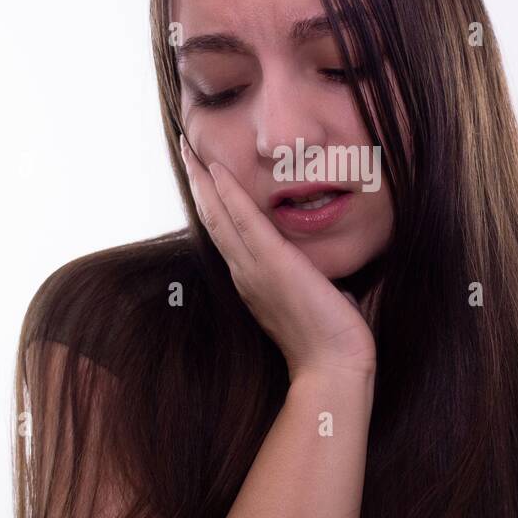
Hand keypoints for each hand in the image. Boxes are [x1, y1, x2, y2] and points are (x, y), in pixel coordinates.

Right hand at [179, 133, 375, 383]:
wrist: (333, 366)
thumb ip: (309, 277)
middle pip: (213, 219)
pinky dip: (228, 194)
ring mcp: (254, 269)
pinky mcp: (272, 264)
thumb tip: (323, 269)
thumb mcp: (314, 296)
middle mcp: (245, 273)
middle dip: (199, 183)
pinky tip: (217, 170)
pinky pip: (244, 221)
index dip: (213, 202)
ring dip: (203, 181)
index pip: (227, 233)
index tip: (204, 175)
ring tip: (190, 152)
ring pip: (219, 216)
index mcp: (253, 280)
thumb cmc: (330, 336)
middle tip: (185, 151)